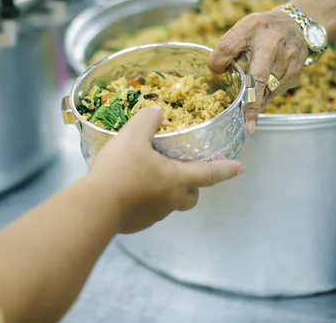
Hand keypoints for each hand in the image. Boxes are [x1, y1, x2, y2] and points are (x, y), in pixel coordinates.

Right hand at [89, 107, 243, 233]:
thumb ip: (148, 119)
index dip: (226, 169)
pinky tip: (127, 190)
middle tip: (186, 173)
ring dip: (165, 191)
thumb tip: (156, 112)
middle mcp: (170, 201)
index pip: (209, 174)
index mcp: (176, 180)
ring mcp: (153, 216)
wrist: (95, 207)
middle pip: (191, 196)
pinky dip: (143, 200)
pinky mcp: (136, 224)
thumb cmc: (120, 170)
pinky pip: (146, 211)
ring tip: (146, 176)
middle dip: (194, 186)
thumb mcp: (133, 135)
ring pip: (168, 203)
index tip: (240, 168)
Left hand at [208, 10, 308, 132]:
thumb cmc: (262, 28)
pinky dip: (262, 94)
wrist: (296, 25)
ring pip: (267, 94)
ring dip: (254, 98)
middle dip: (252, 107)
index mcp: (268, 44)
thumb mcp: (241, 29)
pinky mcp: (294, 79)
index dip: (251, 101)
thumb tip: (215, 72)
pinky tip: (257, 86)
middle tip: (246, 125)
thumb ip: (225, 49)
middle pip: (262, 90)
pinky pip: (273, 93)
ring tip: (247, 94)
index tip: (248, 124)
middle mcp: (284, 59)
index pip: (257, 76)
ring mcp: (292, 71)